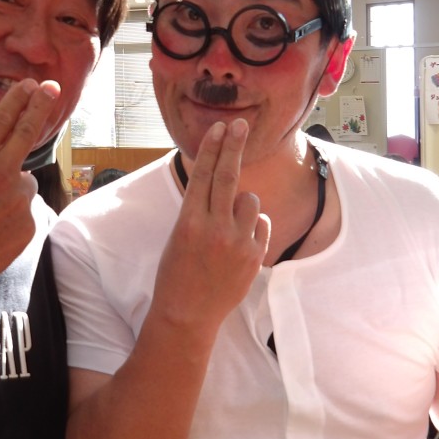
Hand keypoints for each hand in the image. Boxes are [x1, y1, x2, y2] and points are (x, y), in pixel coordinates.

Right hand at [0, 79, 59, 273]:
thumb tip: (0, 156)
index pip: (1, 119)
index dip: (17, 99)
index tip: (29, 85)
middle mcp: (1, 172)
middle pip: (27, 131)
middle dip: (40, 106)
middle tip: (52, 88)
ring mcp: (19, 197)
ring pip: (24, 182)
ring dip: (12, 190)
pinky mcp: (30, 221)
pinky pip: (26, 210)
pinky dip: (14, 215)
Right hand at [150, 119, 270, 337]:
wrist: (188, 314)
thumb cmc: (176, 273)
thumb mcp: (179, 235)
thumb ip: (200, 210)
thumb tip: (220, 182)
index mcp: (189, 221)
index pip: (204, 175)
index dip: (213, 148)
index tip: (220, 128)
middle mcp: (215, 228)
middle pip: (229, 176)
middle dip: (235, 146)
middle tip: (241, 125)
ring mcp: (238, 243)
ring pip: (251, 200)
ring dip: (243, 202)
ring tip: (230, 223)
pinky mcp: (255, 256)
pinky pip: (262, 224)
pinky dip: (254, 225)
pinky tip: (240, 241)